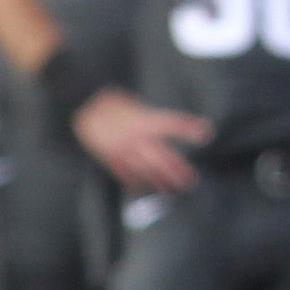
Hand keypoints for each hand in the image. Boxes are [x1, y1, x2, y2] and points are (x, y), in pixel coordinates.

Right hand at [75, 89, 209, 191]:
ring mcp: (121, 147)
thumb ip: (149, 118)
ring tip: (171, 190)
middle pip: (161, 156)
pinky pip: (122, 171)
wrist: (83, 101)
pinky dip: (132, 181)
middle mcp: (136, 136)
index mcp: (145, 119)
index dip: (189, 128)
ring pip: (144, 169)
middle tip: (190, 181)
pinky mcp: (108, 154)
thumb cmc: (111, 99)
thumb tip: (160, 128)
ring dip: (159, 181)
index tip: (206, 133)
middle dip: (177, 170)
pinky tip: (141, 188)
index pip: (172, 123)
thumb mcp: (135, 104)